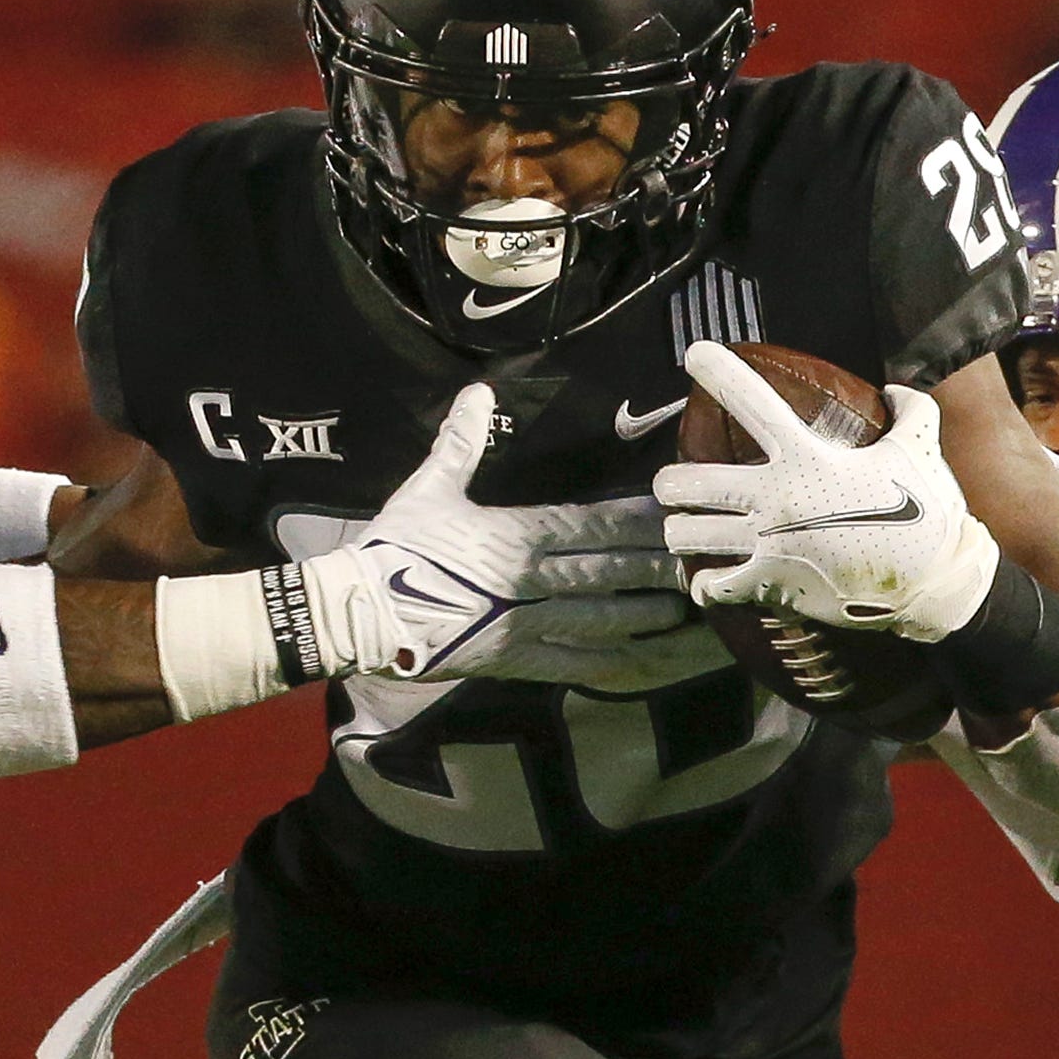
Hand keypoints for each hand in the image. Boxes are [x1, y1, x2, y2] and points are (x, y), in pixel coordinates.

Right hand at [308, 385, 686, 680]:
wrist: (358, 616)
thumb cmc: (394, 549)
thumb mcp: (427, 489)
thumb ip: (461, 443)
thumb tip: (478, 392)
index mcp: (513, 536)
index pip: (590, 524)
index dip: (636, 520)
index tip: (673, 513)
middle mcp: (529, 584)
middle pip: (608, 573)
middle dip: (656, 568)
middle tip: (699, 562)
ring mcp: (525, 628)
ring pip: (601, 622)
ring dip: (647, 616)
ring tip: (687, 610)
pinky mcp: (515, 664)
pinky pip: (576, 666)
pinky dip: (616, 665)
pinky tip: (647, 662)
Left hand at [654, 341, 997, 642]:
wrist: (933, 585)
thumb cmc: (927, 512)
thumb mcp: (921, 448)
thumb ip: (908, 409)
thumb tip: (893, 389)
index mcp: (807, 458)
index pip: (752, 403)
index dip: (720, 373)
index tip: (694, 354)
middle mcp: (777, 499)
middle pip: (693, 483)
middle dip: (671, 481)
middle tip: (668, 482)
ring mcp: (769, 545)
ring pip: (692, 536)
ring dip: (679, 530)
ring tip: (678, 527)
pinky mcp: (772, 587)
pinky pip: (716, 586)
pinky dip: (705, 585)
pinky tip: (703, 582)